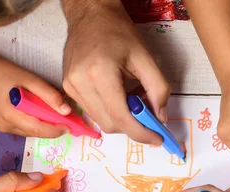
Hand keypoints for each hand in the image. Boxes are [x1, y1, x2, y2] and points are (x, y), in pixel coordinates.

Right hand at [0, 58, 69, 137]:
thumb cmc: (5, 73)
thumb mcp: (29, 79)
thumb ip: (48, 94)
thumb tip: (67, 111)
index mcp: (10, 116)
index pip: (38, 129)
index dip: (56, 130)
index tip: (71, 126)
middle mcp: (6, 126)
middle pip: (37, 132)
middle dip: (53, 128)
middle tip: (69, 120)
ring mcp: (5, 128)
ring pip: (33, 132)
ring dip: (46, 126)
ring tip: (57, 115)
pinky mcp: (6, 127)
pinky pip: (28, 128)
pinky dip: (38, 123)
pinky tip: (43, 113)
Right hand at [61, 0, 169, 144]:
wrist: (90, 15)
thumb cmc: (118, 32)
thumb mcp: (145, 57)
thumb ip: (158, 89)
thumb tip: (161, 117)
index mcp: (100, 73)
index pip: (121, 117)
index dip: (142, 133)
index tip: (157, 139)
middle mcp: (81, 83)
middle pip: (110, 125)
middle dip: (133, 128)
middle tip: (149, 118)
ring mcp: (71, 87)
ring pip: (101, 122)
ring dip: (121, 120)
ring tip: (133, 101)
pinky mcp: (68, 88)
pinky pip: (92, 112)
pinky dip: (110, 112)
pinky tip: (118, 97)